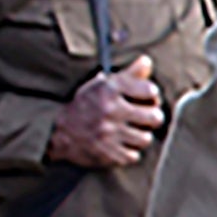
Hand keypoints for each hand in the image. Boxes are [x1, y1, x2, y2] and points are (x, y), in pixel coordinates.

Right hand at [48, 60, 166, 168]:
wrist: (60, 132)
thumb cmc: (87, 105)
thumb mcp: (103, 85)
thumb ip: (128, 74)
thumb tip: (147, 61)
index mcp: (110, 89)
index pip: (150, 90)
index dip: (151, 95)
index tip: (146, 97)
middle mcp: (110, 109)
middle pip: (155, 117)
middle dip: (152, 117)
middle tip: (145, 118)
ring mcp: (108, 133)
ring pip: (146, 138)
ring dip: (140, 136)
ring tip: (130, 132)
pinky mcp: (107, 153)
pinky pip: (134, 155)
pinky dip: (129, 152)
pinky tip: (119, 144)